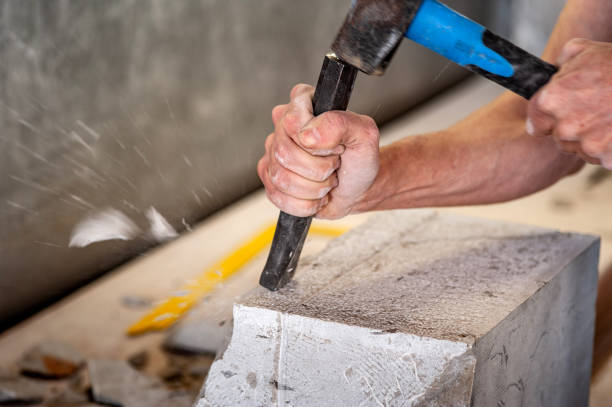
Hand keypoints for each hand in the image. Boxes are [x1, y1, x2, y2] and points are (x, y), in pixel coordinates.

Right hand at [257, 84, 379, 218]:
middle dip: (318, 169)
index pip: (292, 121)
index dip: (317, 143)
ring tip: (326, 180)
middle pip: (284, 153)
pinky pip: (277, 197)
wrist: (358, 189)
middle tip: (334, 166)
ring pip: (280, 178)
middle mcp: (282, 126)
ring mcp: (272, 153)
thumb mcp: (364, 135)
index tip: (337, 147)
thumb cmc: (359, 159)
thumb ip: (340, 123)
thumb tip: (307, 135)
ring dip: (313, 188)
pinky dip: (304, 203)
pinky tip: (315, 195)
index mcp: (303, 104)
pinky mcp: (270, 179)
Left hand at [526, 38, 611, 168]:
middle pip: (560, 137)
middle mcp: (564, 127)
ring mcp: (587, 145)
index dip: (544, 119)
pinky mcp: (608, 158)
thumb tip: (553, 70)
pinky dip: (610, 147)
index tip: (552, 118)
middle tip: (593, 111)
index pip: (535, 123)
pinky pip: (603, 157)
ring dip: (591, 138)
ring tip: (609, 117)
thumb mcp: (585, 50)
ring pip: (581, 148)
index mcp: (551, 101)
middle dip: (572, 126)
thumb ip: (561, 62)